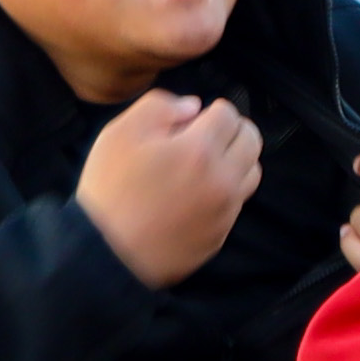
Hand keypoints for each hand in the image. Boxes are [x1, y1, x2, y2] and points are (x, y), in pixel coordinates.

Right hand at [78, 91, 263, 286]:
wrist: (107, 254)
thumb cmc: (109, 190)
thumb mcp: (120, 134)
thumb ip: (159, 107)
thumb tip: (193, 106)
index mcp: (199, 150)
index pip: (229, 114)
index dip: (212, 110)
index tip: (193, 119)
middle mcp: (223, 180)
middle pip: (251, 140)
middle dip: (232, 129)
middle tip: (207, 134)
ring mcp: (226, 210)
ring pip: (252, 171)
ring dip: (236, 159)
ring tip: (207, 163)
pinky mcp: (221, 234)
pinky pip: (237, 203)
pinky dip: (227, 190)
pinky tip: (199, 192)